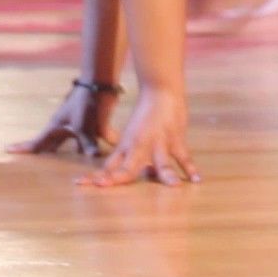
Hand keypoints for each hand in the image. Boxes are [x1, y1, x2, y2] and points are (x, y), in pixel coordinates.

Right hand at [7, 84, 118, 157]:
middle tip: (35, 166)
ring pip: (72, 145)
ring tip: (68, 165)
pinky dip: (92, 147)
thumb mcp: (84, 126)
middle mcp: (63, 128)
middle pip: (51, 145)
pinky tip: (98, 154)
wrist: (99, 82)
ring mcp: (76, 125)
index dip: (22, 148)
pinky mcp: (90, 124)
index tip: (6, 150)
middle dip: (45, 154)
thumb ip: (89, 143)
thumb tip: (93, 157)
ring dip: (73, 154)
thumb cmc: (85, 102)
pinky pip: (89, 141)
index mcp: (55, 128)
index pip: (36, 142)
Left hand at [80, 88, 197, 187]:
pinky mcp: (175, 138)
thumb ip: (122, 157)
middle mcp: (139, 147)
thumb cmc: (144, 116)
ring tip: (173, 186)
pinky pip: (184, 156)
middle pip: (128, 167)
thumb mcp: (129, 137)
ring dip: (166, 173)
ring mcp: (159, 143)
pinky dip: (191, 167)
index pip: (109, 166)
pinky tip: (196, 179)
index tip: (80, 183)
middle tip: (106, 186)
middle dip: (118, 178)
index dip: (97, 176)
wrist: (159, 90)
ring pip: (161, 161)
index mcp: (126, 147)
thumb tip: (111, 174)